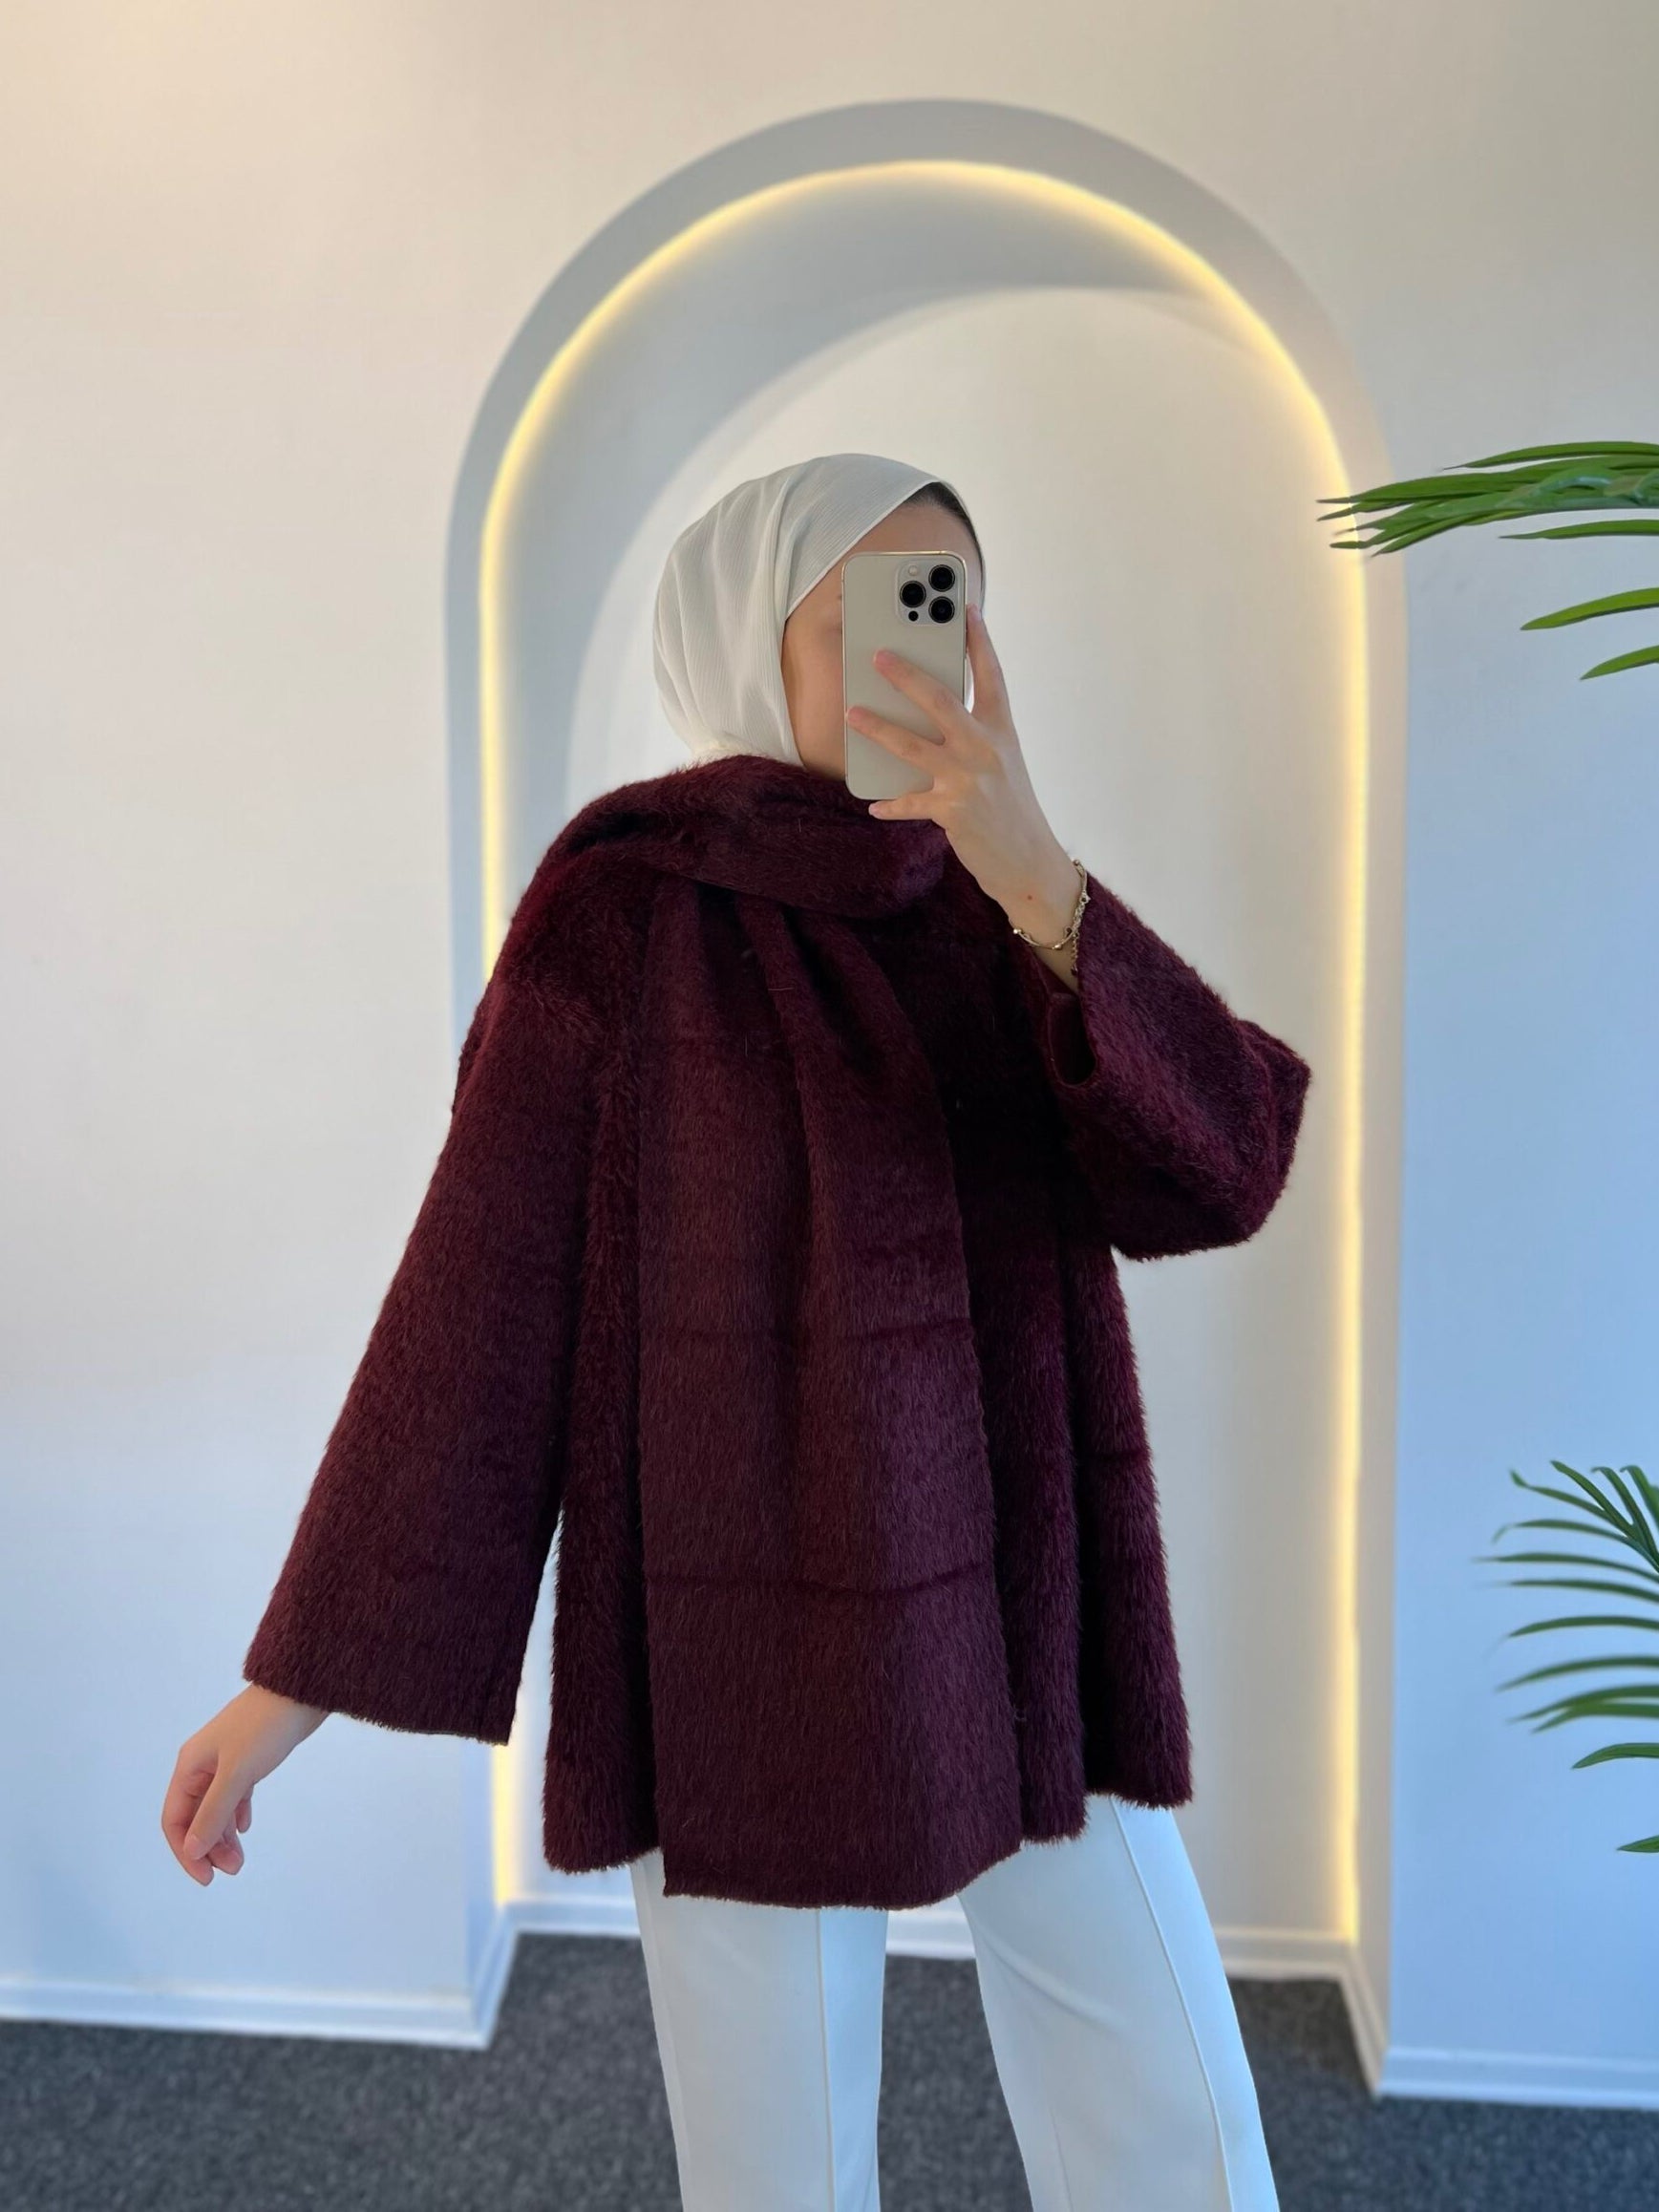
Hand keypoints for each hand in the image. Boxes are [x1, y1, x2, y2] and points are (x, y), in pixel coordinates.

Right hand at [161, 1684, 326, 1884]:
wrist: (301, 1691)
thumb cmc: (265, 1729)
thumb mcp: (237, 1774)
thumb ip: (213, 1813)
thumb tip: (191, 1849)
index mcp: (190, 1766)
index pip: (175, 1819)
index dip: (186, 1851)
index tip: (206, 1877)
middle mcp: (203, 1764)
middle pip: (195, 1816)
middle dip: (209, 1847)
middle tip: (234, 1870)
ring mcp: (226, 1761)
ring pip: (217, 1808)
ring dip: (225, 1835)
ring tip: (240, 1860)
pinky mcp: (249, 1758)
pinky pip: (235, 1794)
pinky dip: (237, 1813)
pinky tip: (245, 1827)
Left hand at [844, 604, 1083, 980]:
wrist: (1031, 863)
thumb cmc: (1013, 810)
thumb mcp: (1003, 765)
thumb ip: (975, 738)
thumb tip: (929, 718)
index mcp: (1002, 732)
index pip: (991, 676)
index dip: (979, 641)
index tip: (966, 608)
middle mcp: (986, 749)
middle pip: (941, 700)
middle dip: (906, 675)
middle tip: (878, 655)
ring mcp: (968, 778)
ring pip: (912, 745)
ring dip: (878, 728)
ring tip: (852, 713)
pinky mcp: (951, 810)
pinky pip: (909, 803)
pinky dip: (890, 804)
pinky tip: (873, 804)